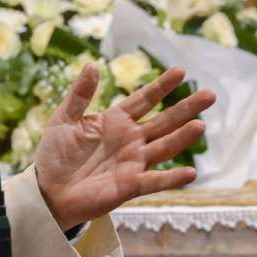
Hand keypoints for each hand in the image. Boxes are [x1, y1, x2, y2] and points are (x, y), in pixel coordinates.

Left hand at [33, 65, 214, 231]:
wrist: (47, 191)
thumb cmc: (54, 156)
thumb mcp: (63, 119)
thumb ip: (79, 95)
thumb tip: (92, 65)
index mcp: (115, 122)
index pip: (143, 100)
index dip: (161, 86)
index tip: (180, 71)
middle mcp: (130, 140)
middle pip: (163, 121)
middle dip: (185, 108)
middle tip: (210, 94)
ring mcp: (132, 163)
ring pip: (164, 147)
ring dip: (182, 138)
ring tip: (200, 125)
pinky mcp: (129, 186)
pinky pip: (154, 181)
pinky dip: (172, 178)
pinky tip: (190, 172)